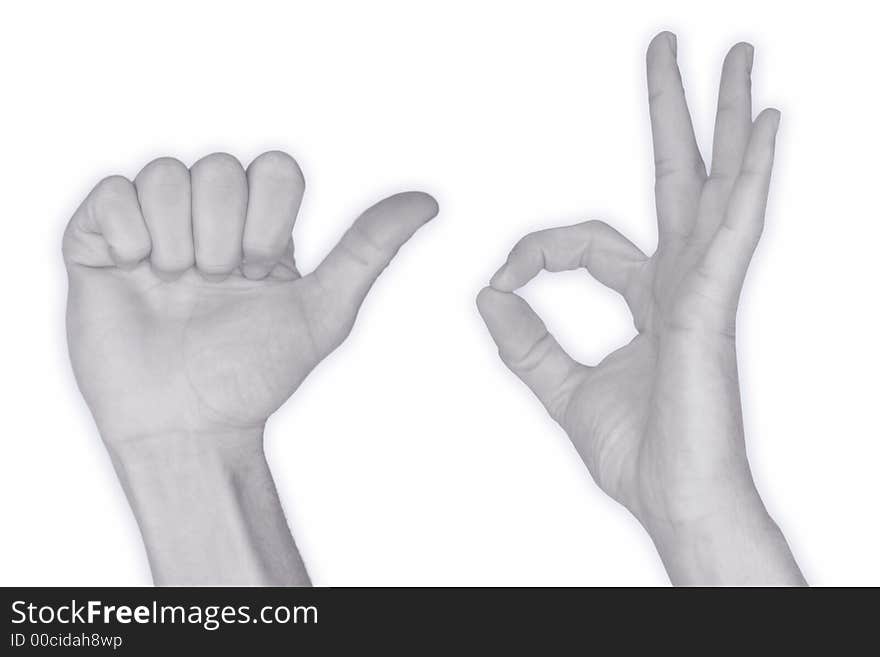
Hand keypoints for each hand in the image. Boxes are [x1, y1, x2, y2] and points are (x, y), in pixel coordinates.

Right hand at [64, 151, 436, 583]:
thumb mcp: (323, 310)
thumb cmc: (256, 375)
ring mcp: (154, 228)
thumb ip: (370, 247)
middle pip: (218, 165)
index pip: (274, 168)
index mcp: (260, 229)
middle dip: (222, 234)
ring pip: (164, 172)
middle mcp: (209, 220)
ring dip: (176, 236)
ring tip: (175, 285)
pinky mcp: (100, 243)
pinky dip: (126, 229)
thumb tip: (429, 199)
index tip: (261, 271)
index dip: (268, 215)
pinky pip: (110, 192)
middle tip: (215, 284)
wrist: (188, 426)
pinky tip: (136, 271)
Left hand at [477, 33, 802, 583]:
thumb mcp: (559, 389)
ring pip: (716, 184)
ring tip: (734, 54)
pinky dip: (751, 174)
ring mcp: (704, 289)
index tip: (504, 277)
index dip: (537, 250)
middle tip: (675, 46)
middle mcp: (682, 281)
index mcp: (649, 298)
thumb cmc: (639, 453)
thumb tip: (488, 292)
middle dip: (676, 113)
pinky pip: (734, 228)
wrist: (674, 502)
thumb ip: (525, 341)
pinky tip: (764, 122)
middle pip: (679, 179)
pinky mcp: (713, 307)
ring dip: (724, 117)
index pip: (586, 242)